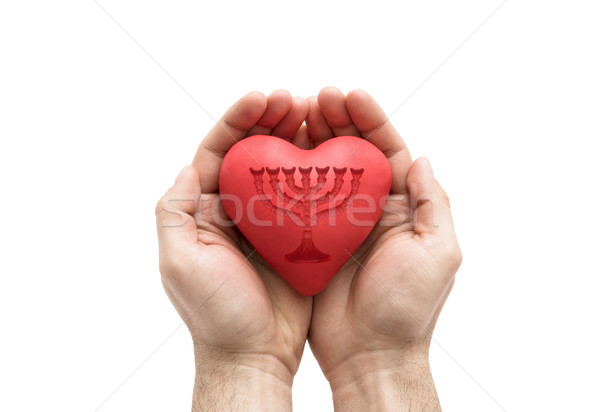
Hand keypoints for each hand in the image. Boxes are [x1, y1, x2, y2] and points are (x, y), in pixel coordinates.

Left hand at [155, 90, 311, 410]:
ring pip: (282, 168)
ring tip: (317, 113)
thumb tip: (188, 167)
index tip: (262, 98)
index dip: (238, 120)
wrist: (254, 354)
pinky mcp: (296, 236)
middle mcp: (235, 209)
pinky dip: (318, 172)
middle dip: (270, 120)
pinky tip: (333, 153)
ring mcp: (267, 221)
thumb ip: (174, 212)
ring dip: (296, 138)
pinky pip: (307, 196)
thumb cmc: (215, 314)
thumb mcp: (179, 262)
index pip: (218, 151)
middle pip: (252, 152)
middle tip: (295, 99)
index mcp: (203, 209)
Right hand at [306, 87, 461, 409]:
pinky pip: (298, 201)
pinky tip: (275, 155)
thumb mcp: (438, 253)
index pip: (386, 151)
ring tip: (293, 113)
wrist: (370, 355)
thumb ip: (432, 204)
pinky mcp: (311, 241)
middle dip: (336, 120)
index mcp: (402, 207)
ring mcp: (338, 224)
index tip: (349, 95)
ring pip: (323, 171)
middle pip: (352, 153)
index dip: (370, 120)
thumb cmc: (407, 308)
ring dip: (311, 140)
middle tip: (315, 98)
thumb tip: (421, 158)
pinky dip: (289, 177)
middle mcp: (370, 209)